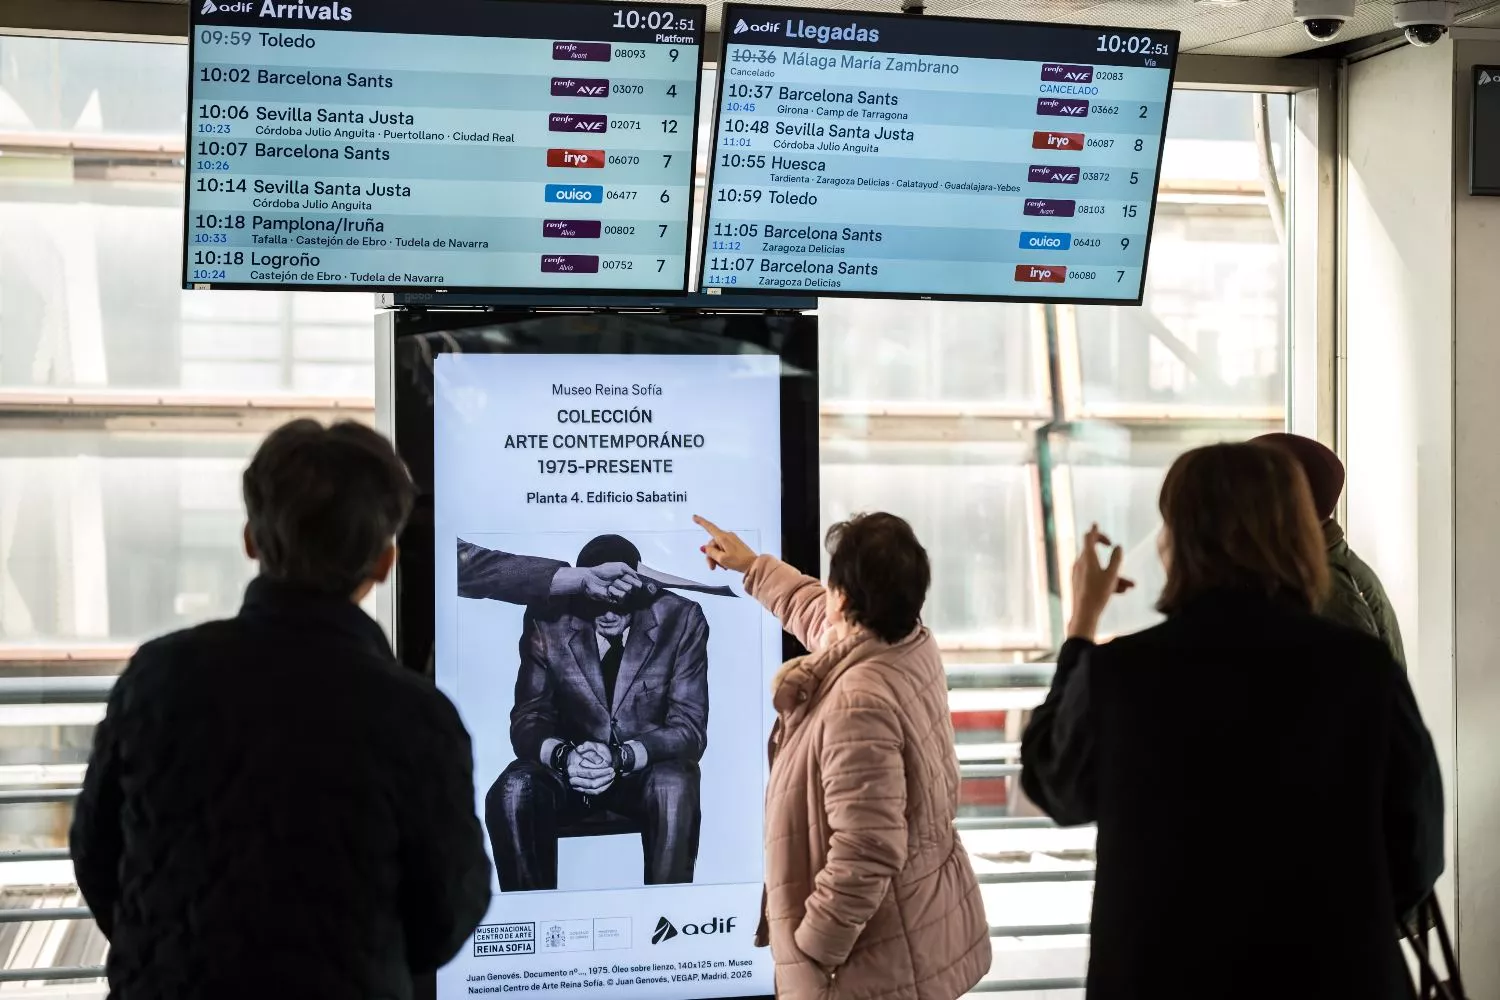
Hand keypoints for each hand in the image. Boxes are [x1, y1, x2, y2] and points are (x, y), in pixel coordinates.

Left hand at [551, 563, 642, 602]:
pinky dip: (615, 592)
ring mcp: (620, 594)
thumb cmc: (604, 571)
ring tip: (611, 584)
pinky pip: (621, 598)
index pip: (638, 582)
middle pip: (635, 587)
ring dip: (619, 585)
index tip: (626, 576)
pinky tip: (608, 590)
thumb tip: (640, 579)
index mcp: (627, 578)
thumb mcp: (621, 566)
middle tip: (617, 579)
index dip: (634, 580)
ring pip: (628, 591)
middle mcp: (625, 586)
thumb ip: (632, 571)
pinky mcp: (615, 600)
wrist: (591, 578)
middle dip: (626, 581)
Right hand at [567, 741, 615, 793]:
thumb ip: (592, 754)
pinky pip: (592, 793)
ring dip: (604, 784)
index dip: (602, 772)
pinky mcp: (579, 790)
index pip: (590, 773)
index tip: (610, 768)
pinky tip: (607, 783)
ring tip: (611, 777)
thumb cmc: (577, 754)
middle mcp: (573, 780)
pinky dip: (602, 789)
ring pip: (593, 790)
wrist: (567, 760)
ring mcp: (576, 786)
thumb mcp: (583, 749)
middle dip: (604, 779)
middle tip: (612, 773)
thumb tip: (600, 762)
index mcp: (573, 769)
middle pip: (591, 783)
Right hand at [694, 515, 756, 572]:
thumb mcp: (721, 559)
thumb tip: (704, 547)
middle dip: (710, 555)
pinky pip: (724, 549)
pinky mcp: (735, 544)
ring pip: (717, 548)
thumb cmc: (739, 561)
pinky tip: (726, 564)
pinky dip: (722, 556)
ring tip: (722, 567)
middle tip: (713, 567)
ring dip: (717, 558)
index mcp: (723, 537)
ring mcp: (731, 540)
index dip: (701, 522)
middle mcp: (727, 536)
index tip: (694, 517)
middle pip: (712, 543)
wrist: (753, 564)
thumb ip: (711, 552)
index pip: (709, 527)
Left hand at [1069, 523, 1134, 640]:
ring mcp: (1079, 574)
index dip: (1095, 531)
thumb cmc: (1098, 593)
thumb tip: (1118, 547)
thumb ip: (1116, 559)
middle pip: (1093, 552)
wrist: (1084, 614)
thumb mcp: (1112, 575)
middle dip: (1110, 555)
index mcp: (1087, 558)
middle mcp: (1080, 563)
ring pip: (1098, 569)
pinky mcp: (1079, 584)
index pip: (1088, 537)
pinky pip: (1095, 578)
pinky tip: (1122, 591)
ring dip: (1114, 574)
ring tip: (1130, 586)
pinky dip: (1107, 581)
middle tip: (1113, 546)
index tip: (1096, 524)